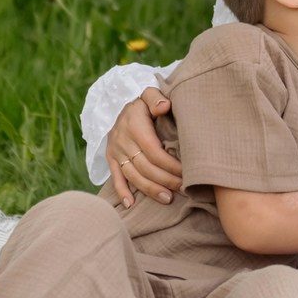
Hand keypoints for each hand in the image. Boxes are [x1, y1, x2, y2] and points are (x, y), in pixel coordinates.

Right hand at [107, 88, 182, 207]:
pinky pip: (116, 177)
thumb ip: (156, 99)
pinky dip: (122, 192)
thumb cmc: (142, 101)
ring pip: (133, 175)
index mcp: (134, 125)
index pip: (153, 151)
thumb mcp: (148, 93)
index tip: (186, 173)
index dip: (170, 165)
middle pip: (145, 167)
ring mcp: (115, 151)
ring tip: (168, 199)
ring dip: (150, 190)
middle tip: (183, 189)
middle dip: (165, 180)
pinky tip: (131, 205)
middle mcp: (122, 140)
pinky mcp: (111, 158)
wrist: (119, 103)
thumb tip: (165, 106)